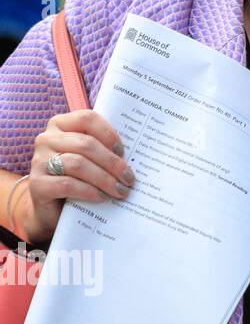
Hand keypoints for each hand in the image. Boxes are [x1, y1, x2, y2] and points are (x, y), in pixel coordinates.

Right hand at [24, 109, 133, 245]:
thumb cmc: (79, 175)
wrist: (53, 205)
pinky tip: (102, 197)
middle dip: (113, 162)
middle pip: (86, 144)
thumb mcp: (91, 157)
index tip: (124, 151)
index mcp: (61, 124)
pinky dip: (89, 191)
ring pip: (78, 164)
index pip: (87, 118)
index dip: (109, 133)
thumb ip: (105, 147)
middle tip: (130, 178)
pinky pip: (67, 184)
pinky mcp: (37, 184)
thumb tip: (137, 151)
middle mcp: (46, 139)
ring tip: (121, 190)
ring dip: (105, 179)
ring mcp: (39, 161)